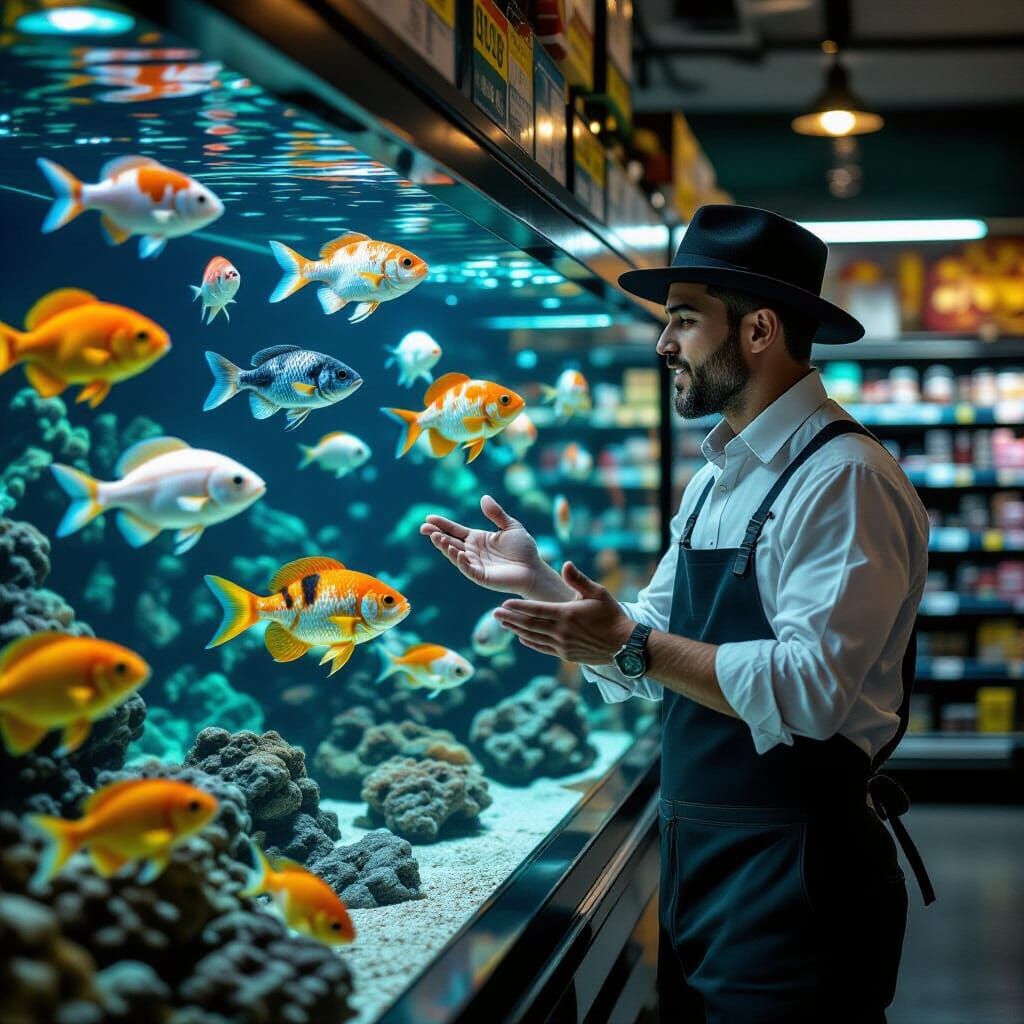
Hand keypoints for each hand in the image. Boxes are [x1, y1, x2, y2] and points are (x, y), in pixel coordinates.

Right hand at [420, 494, 550, 596]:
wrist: (534, 569)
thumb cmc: (523, 549)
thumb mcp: (510, 526)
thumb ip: (496, 514)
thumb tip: (483, 497)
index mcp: (477, 539)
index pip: (455, 530)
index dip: (442, 525)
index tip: (429, 518)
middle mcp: (472, 552)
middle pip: (450, 542)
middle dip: (436, 535)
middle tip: (424, 528)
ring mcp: (475, 564)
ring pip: (455, 555)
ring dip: (445, 547)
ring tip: (436, 537)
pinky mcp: (481, 576)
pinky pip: (467, 568)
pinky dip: (460, 560)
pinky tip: (456, 551)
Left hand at [493, 561, 635, 662]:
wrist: (625, 645)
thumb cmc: (612, 615)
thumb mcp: (598, 592)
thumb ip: (578, 580)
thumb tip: (565, 564)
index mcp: (566, 614)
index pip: (536, 609)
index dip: (518, 606)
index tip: (504, 603)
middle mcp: (561, 631)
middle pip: (529, 624)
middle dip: (511, 618)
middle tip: (495, 613)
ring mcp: (562, 645)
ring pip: (533, 637)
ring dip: (516, 630)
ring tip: (503, 624)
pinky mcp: (566, 655)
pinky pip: (542, 648)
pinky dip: (530, 642)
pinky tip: (521, 637)